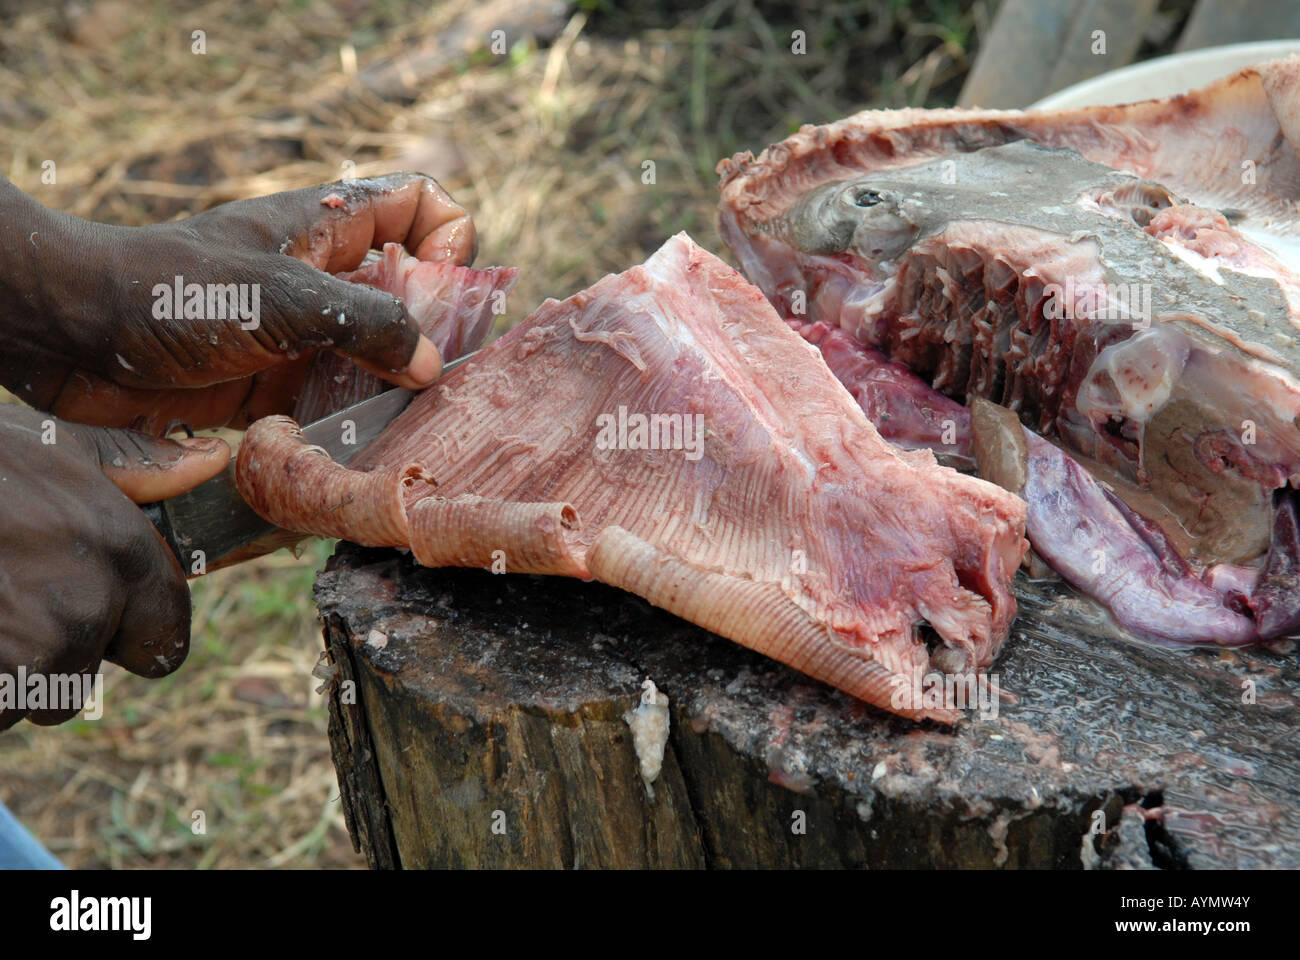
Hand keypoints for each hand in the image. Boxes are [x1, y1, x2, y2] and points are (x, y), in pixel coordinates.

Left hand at [0, 172, 475, 433]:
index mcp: (329, 230)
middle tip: (442, 380)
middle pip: (412, 291)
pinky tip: (360, 450)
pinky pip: (336, 403)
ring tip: (410, 425)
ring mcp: (301, 334)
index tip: (446, 293)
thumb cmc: (177, 294)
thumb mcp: (285, 301)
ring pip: (378, 356)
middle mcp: (324, 279)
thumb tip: (432, 365)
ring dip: (398, 389)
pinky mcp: (275, 384)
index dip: (451, 241)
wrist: (75, 339)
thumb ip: (368, 325)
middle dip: (437, 333)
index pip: (419, 206)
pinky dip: (354, 425)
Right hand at [0, 405, 227, 728]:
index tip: (89, 613)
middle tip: (1, 593)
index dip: (129, 631)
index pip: (165, 637)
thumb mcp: (48, 443)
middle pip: (88, 676)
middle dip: (52, 652)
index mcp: (119, 549)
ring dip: (0, 674)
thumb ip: (133, 465)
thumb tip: (213, 462)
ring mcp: (29, 652)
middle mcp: (87, 606)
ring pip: (31, 702)